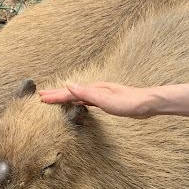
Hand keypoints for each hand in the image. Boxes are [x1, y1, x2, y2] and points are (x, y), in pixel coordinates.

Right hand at [38, 81, 156, 117]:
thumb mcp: (105, 99)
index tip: (41, 97)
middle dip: (57, 94)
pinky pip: (88, 100)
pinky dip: (79, 101)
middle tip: (42, 96)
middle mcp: (96, 90)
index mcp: (93, 89)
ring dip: (66, 97)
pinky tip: (79, 103)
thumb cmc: (129, 102)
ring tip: (56, 98)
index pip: (69, 92)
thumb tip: (68, 84)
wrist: (147, 104)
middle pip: (72, 92)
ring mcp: (102, 95)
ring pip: (79, 95)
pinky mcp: (108, 101)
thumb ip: (86, 93)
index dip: (55, 95)